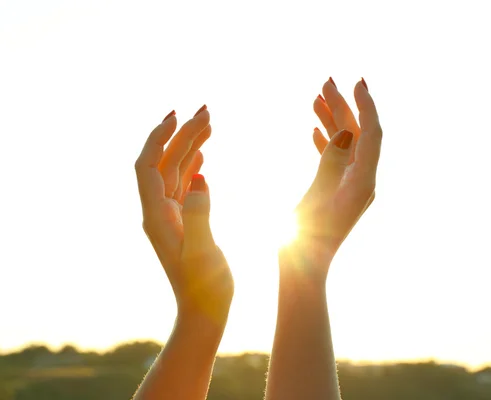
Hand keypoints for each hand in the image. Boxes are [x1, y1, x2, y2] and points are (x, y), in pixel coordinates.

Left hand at [135, 107, 232, 325]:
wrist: (204, 311)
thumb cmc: (204, 288)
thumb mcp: (203, 254)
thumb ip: (200, 217)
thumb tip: (201, 180)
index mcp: (157, 217)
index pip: (147, 167)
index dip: (158, 138)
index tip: (177, 115)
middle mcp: (159, 212)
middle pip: (164, 163)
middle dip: (182, 134)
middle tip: (205, 110)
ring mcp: (172, 216)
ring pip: (177, 171)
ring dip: (190, 145)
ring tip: (210, 122)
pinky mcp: (185, 221)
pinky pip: (186, 185)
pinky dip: (194, 164)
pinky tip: (204, 154)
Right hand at [281, 78, 382, 281]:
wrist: (301, 270)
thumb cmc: (305, 239)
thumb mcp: (317, 196)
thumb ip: (332, 161)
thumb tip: (348, 132)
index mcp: (363, 183)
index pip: (372, 134)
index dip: (365, 105)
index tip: (355, 82)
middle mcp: (363, 183)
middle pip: (359, 135)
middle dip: (344, 107)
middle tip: (326, 82)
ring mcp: (351, 188)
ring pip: (346, 146)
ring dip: (332, 121)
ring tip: (315, 98)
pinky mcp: (338, 194)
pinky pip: (336, 160)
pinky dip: (326, 142)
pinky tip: (313, 129)